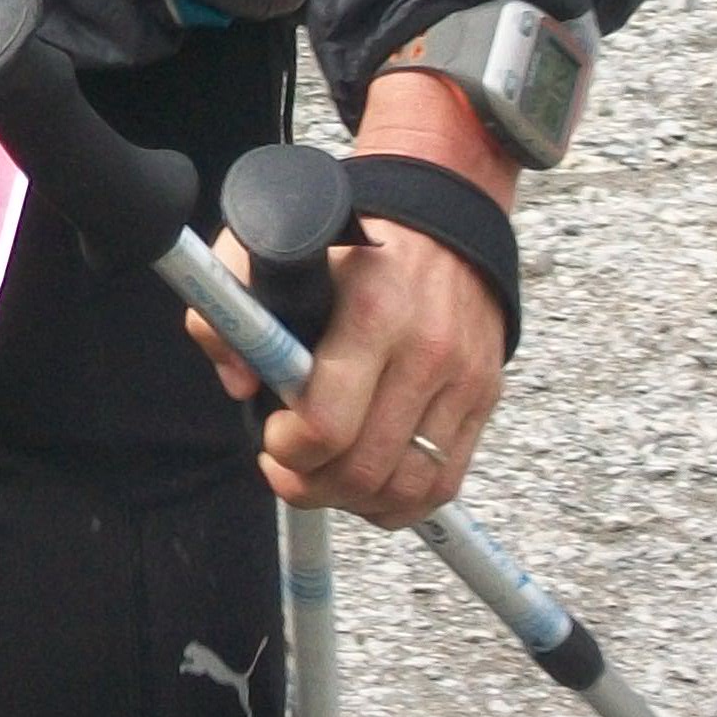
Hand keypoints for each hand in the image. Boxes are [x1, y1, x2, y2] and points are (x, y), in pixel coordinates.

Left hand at [187, 69, 518, 528]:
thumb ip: (232, 308)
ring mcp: (462, 380)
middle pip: (364, 470)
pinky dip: (401, 502)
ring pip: (406, 489)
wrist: (442, 214)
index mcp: (371, 311)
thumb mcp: (268, 246)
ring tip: (323, 477)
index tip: (270, 437)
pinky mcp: (484, 398)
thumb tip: (238, 383)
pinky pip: (444, 482)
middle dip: (311, 484)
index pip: (327, 423)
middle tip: (286, 466)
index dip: (287, 451)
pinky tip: (367, 485)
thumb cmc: (345, 237)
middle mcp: (426, 352)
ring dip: (353, 501)